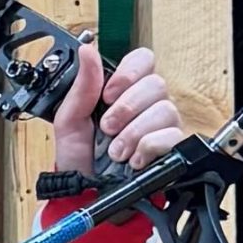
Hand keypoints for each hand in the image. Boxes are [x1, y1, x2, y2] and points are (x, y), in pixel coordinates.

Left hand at [50, 39, 187, 176]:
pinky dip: (147, 147)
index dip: (129, 73)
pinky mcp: (172, 147)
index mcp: (123, 90)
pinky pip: (171, 135)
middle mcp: (147, 104)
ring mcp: (162, 125)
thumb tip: (87, 50)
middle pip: (156, 83)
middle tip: (107, 128)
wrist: (86, 192)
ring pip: (165, 109)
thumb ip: (82, 85)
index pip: (143, 60)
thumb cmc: (79, 156)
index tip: (108, 94)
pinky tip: (133, 160)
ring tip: (116, 151)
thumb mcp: (70, 119)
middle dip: (127, 108)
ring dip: (133, 132)